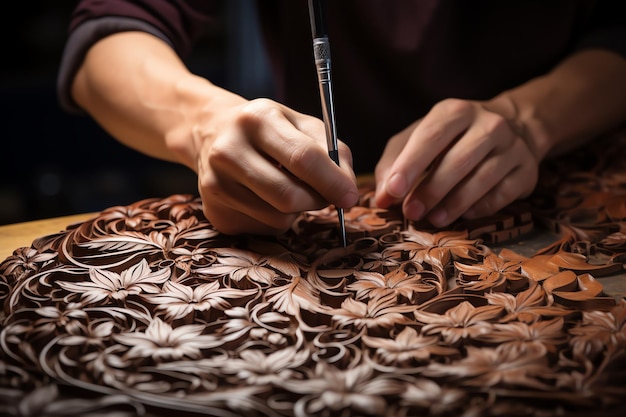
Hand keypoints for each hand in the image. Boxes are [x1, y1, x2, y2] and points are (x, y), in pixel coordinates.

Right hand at [193, 98, 358, 234]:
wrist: (213, 133)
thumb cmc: (269, 130)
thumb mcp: (302, 124)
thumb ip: (333, 152)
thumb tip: (348, 191)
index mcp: (257, 119)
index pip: (302, 158)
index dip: (332, 182)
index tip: (350, 196)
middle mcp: (228, 150)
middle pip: (288, 196)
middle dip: (316, 201)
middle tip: (323, 195)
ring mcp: (215, 184)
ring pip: (278, 218)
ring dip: (296, 211)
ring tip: (289, 189)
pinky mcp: (215, 211)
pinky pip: (263, 229)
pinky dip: (276, 220)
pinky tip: (266, 198)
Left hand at [374, 98, 539, 226]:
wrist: (511, 128)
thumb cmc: (450, 138)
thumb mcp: (418, 139)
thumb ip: (394, 164)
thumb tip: (382, 198)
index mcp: (455, 111)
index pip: (431, 136)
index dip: (410, 165)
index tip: (393, 190)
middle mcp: (489, 124)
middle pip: (458, 160)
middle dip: (431, 190)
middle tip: (411, 213)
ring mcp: (513, 146)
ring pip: (483, 178)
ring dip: (454, 204)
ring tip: (433, 220)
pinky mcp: (527, 170)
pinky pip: (503, 193)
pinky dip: (481, 207)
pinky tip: (464, 215)